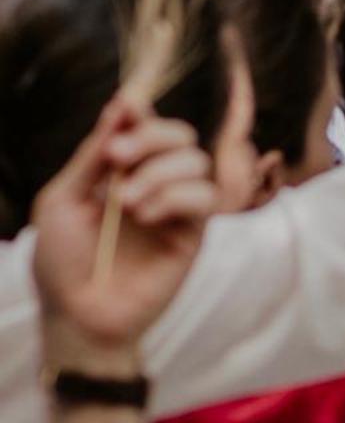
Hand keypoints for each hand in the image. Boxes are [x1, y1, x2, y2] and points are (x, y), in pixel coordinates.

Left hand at [33, 100, 216, 367]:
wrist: (78, 315)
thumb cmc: (61, 263)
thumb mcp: (62, 200)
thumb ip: (93, 156)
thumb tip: (122, 106)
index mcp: (118, 173)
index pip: (144, 128)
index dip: (141, 113)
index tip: (127, 107)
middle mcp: (153, 184)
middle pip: (180, 135)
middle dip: (151, 137)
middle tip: (118, 158)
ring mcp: (176, 209)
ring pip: (195, 162)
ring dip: (159, 173)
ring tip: (127, 203)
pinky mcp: (194, 234)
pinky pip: (205, 198)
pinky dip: (176, 197)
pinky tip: (146, 217)